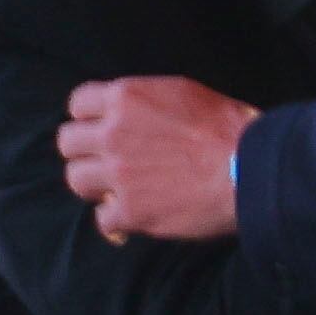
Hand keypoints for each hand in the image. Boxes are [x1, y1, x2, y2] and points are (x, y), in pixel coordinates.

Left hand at [57, 76, 256, 241]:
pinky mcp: (131, 210)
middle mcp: (113, 133)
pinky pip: (102, 218)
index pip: (78, 104)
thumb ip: (146, 103)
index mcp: (126, 98)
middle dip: (84, 152)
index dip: (89, 118)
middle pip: (67, 142)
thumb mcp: (183, 94)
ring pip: (76, 179)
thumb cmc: (228, 127)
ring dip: (94, 185)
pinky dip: (115, 220)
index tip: (102, 128)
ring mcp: (118, 173)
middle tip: (106, 161)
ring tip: (116, 189)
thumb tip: (132, 113)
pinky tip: (133, 216)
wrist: (249, 167)